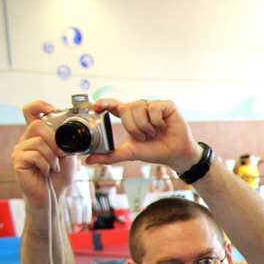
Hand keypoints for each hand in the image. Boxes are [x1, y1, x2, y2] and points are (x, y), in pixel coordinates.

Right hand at [11, 100, 78, 204]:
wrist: (54, 196)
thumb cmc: (60, 176)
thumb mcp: (68, 154)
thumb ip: (66, 140)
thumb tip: (67, 129)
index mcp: (37, 135)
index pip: (31, 111)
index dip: (39, 105)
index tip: (53, 109)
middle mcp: (26, 140)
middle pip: (37, 125)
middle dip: (54, 140)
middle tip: (61, 154)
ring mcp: (19, 150)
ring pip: (39, 142)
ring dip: (52, 157)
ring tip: (53, 168)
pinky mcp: (17, 161)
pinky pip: (34, 155)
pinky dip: (46, 165)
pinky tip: (45, 172)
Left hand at [86, 98, 202, 173]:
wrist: (175, 155)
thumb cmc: (154, 151)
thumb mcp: (130, 153)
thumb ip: (110, 156)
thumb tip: (88, 160)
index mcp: (130, 117)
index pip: (114, 105)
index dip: (104, 103)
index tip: (96, 107)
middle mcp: (140, 108)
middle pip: (126, 109)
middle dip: (133, 127)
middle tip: (144, 136)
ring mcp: (153, 105)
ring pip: (139, 108)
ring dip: (145, 126)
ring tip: (154, 133)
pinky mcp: (166, 105)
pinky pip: (153, 108)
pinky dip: (157, 122)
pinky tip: (163, 126)